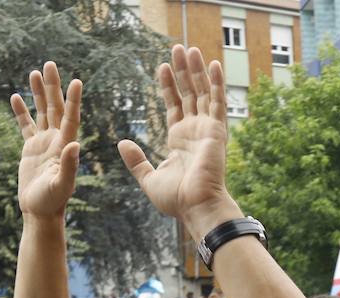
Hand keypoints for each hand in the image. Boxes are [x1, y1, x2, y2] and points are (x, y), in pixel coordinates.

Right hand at [10, 61, 81, 219]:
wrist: (40, 212)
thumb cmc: (53, 202)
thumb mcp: (61, 185)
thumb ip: (68, 165)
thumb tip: (74, 145)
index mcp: (65, 146)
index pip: (71, 118)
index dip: (73, 100)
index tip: (77, 81)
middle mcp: (56, 141)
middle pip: (55, 108)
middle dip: (53, 87)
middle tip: (50, 64)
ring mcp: (43, 144)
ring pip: (41, 113)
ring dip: (39, 93)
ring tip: (35, 72)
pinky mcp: (31, 149)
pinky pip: (26, 125)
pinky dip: (21, 112)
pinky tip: (15, 96)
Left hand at [118, 45, 236, 238]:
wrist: (196, 207)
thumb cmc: (176, 199)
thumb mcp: (148, 178)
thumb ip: (136, 160)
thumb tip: (122, 143)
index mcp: (179, 141)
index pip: (175, 106)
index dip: (168, 86)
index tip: (162, 67)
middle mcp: (195, 131)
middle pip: (189, 94)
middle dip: (183, 71)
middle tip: (177, 49)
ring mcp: (207, 129)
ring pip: (202, 92)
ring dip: (196, 70)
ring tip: (189, 49)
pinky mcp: (216, 130)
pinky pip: (217, 101)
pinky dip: (216, 82)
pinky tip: (212, 63)